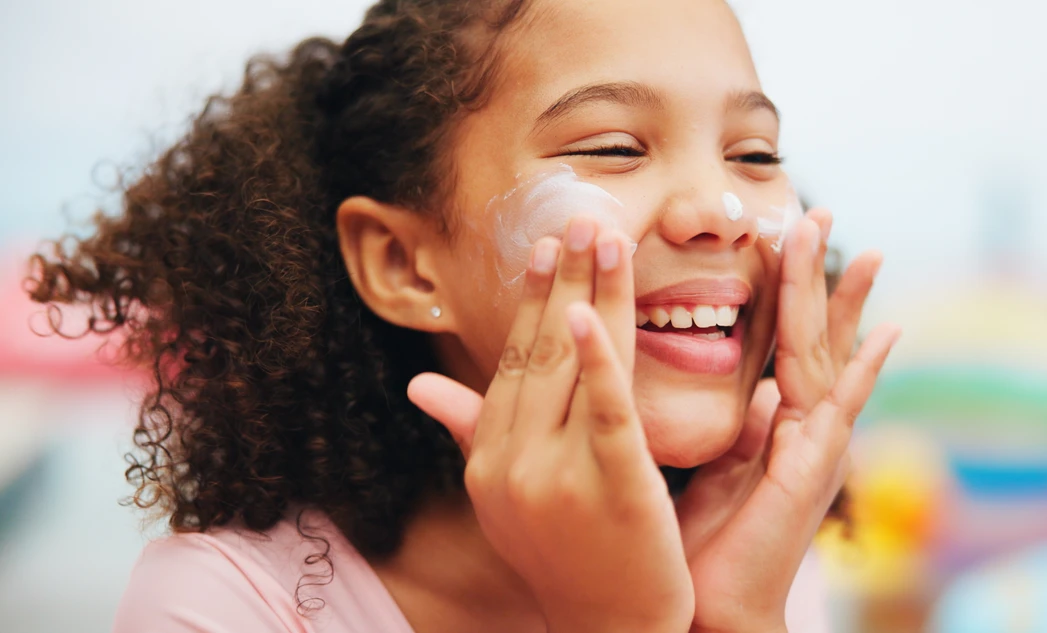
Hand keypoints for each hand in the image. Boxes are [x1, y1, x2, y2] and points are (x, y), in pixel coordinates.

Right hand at [408, 217, 692, 632]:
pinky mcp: (610, 486)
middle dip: (562, 278)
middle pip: (540, 350)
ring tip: (606, 235)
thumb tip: (418, 387)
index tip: (546, 248)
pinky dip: (599, 358)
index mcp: (490, 458)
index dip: (531, 301)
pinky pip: (605, 410)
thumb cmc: (567, 559)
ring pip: (573, 366)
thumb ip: (469, 432)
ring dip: (589, 292)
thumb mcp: (505, 497)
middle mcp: (510, 462)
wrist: (610, 632)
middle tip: (582, 216)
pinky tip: (592, 310)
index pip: (512, 362)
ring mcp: (555, 475)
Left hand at [676, 209, 900, 632]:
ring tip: (859, 245)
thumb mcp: (701, 464)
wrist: (703, 607)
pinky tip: (890, 332)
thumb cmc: (691, 542)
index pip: (772, 337)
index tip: (775, 231)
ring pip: (823, 354)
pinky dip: (865, 369)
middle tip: (818, 208)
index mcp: (766, 420)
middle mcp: (796, 425)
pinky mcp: (813, 467)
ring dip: (840, 299)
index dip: (778, 285)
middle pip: (805, 332)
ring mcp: (811, 444)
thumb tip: (739, 383)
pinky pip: (841, 407)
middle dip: (812, 272)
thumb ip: (720, 420)